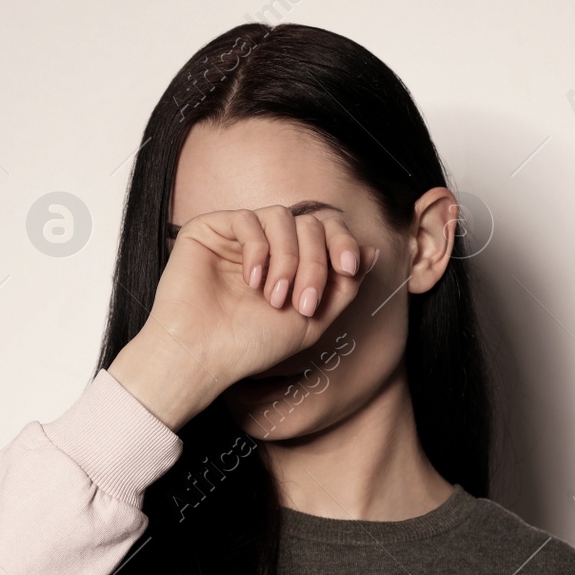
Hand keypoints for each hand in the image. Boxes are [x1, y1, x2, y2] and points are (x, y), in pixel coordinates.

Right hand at [108, 206, 372, 429]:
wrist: (201, 357)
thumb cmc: (250, 347)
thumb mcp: (311, 321)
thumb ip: (343, 287)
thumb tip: (372, 251)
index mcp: (290, 262)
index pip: (325, 233)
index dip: (343, 243)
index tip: (349, 269)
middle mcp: (266, 245)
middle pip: (309, 225)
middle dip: (315, 263)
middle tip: (304, 303)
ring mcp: (237, 236)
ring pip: (282, 217)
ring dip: (288, 259)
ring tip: (275, 297)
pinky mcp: (209, 229)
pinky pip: (248, 219)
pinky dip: (259, 250)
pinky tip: (253, 281)